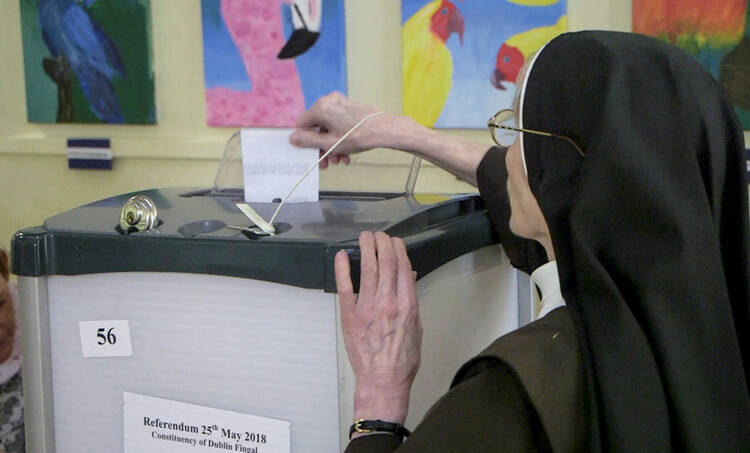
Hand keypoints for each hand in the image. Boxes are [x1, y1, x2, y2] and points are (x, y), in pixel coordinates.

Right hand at [290, 92, 393, 168]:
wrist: (384, 130)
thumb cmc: (359, 136)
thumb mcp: (329, 144)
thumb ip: (308, 141)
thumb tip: (293, 138)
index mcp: (321, 107)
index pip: (302, 124)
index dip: (305, 141)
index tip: (312, 153)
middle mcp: (329, 101)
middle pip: (317, 127)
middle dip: (322, 146)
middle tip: (327, 162)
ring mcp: (340, 103)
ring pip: (329, 126)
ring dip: (332, 145)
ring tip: (340, 159)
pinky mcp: (350, 106)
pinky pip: (338, 122)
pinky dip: (340, 136)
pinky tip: (347, 152)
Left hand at [335, 231, 422, 425]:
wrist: (383, 380)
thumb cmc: (403, 359)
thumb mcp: (417, 328)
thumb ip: (411, 301)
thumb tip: (408, 278)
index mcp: (407, 305)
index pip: (403, 268)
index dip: (399, 250)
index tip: (396, 241)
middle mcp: (388, 303)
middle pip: (386, 264)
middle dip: (383, 244)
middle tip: (379, 234)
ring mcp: (367, 308)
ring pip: (368, 270)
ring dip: (367, 249)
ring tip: (365, 236)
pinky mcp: (350, 316)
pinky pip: (346, 288)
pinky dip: (343, 270)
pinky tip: (342, 256)